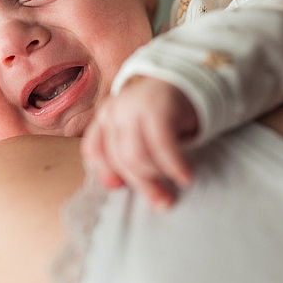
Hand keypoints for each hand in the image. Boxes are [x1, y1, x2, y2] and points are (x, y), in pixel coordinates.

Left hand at [81, 77, 197, 208]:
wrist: (188, 81)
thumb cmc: (163, 116)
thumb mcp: (138, 134)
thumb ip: (124, 158)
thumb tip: (114, 186)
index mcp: (105, 117)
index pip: (94, 151)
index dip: (106, 172)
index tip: (122, 189)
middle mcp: (115, 110)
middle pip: (120, 159)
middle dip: (143, 184)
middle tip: (163, 201)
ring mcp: (135, 107)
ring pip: (137, 156)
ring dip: (158, 174)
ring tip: (177, 181)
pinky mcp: (159, 107)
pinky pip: (162, 146)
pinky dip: (174, 165)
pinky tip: (186, 176)